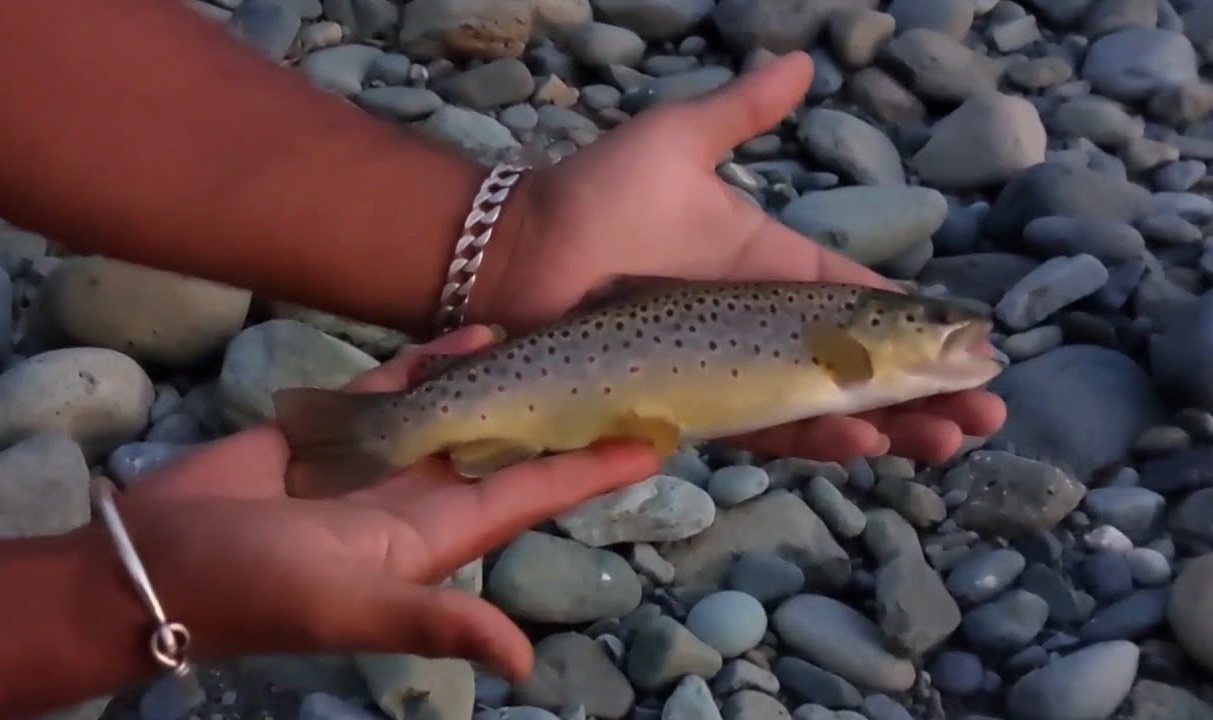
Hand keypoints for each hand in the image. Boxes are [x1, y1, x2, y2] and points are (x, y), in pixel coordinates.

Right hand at [116, 325, 658, 680]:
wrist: (158, 563)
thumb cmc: (255, 594)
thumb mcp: (355, 608)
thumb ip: (439, 622)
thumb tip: (524, 666)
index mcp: (437, 534)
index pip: (533, 492)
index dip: (592, 467)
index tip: (653, 438)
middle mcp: (418, 493)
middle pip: (509, 441)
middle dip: (562, 410)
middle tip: (620, 365)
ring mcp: (378, 458)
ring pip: (458, 405)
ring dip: (505, 374)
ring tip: (557, 332)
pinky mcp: (333, 427)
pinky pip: (397, 384)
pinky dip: (434, 358)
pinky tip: (474, 329)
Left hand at [474, 51, 1005, 464]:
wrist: (521, 257)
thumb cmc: (594, 198)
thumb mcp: (678, 142)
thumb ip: (741, 111)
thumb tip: (801, 60)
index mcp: (772, 271)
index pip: (863, 308)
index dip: (918, 331)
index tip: (977, 349)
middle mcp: (760, 330)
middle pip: (860, 371)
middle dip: (925, 395)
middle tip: (986, 415)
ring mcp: (731, 373)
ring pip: (826, 411)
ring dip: (891, 429)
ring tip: (949, 440)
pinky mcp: (695, 408)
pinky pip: (766, 431)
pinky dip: (816, 439)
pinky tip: (866, 443)